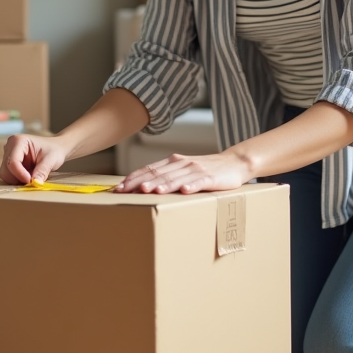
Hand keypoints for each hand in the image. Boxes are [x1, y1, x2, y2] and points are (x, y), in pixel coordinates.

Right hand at [0, 134, 71, 184]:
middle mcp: (9, 147)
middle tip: (34, 180)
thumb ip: (42, 171)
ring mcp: (8, 155)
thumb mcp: (51, 160)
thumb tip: (35, 183)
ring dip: (19, 180)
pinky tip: (30, 175)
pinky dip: (19, 180)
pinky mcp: (9, 163)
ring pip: (6, 175)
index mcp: (18, 141)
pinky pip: (9, 177)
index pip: (13, 161)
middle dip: (19, 178)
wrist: (55, 149)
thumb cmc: (53, 150)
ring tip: (34, 175)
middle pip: (6, 170)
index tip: (31, 181)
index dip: (20, 174)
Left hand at [115, 151, 252, 194]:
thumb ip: (167, 176)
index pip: (149, 169)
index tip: (118, 187)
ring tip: (149, 191)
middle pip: (158, 173)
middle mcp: (182, 163)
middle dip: (140, 182)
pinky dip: (191, 185)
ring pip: (175, 178)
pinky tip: (184, 190)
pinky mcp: (211, 178)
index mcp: (174, 162)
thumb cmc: (206, 170)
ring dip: (162, 184)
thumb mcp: (184, 170)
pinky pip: (199, 182)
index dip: (133, 177)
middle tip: (125, 191)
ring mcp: (196, 170)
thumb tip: (143, 187)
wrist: (234, 163)